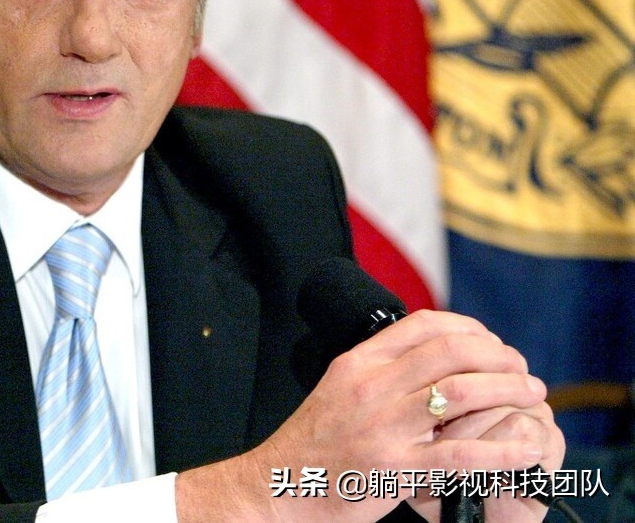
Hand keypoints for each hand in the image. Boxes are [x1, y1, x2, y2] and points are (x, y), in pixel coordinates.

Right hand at [175, 309, 557, 522]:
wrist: (280, 486)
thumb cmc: (313, 444)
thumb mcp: (338, 389)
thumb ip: (379, 372)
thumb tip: (429, 359)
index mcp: (357, 363)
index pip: (423, 325)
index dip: (469, 327)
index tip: (491, 343)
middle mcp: (372, 387)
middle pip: (451, 352)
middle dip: (499, 356)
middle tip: (521, 368)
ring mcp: (384, 427)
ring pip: (463, 394)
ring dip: (508, 390)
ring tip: (532, 396)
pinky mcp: (397, 468)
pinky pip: (462, 454)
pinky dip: (503, 450)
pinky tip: (525, 449)